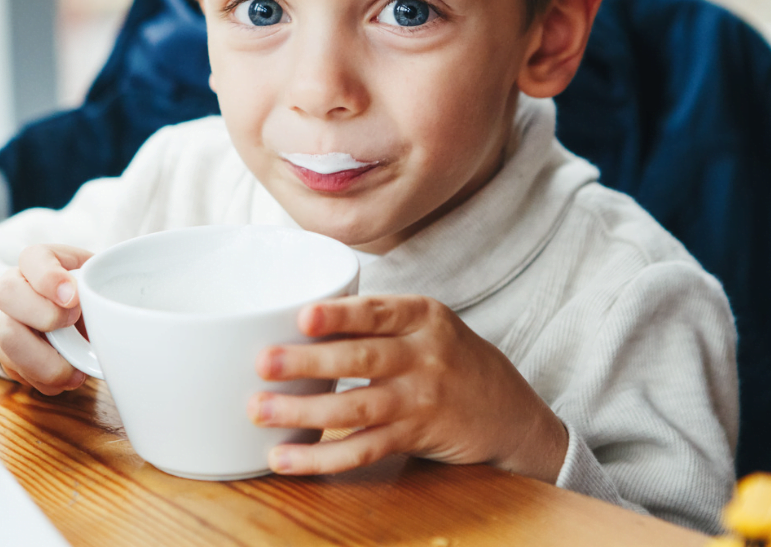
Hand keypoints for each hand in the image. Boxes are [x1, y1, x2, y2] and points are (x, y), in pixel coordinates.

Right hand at [0, 244, 91, 394]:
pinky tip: (68, 375)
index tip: (74, 297)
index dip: (50, 279)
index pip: (32, 258)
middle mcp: (14, 289)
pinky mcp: (8, 355)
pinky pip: (21, 372)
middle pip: (5, 292)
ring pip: (8, 340)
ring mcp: (7, 322)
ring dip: (46, 361)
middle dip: (44, 314)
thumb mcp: (96, 280)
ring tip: (75, 369)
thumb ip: (99, 287)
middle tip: (72, 323)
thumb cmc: (85, 294)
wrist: (67, 317)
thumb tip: (109, 312)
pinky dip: (48, 381)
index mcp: (38, 262)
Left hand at [248, 294, 568, 480]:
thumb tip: (294, 313)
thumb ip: (376, 318)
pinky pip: (364, 449)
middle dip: (309, 362)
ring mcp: (421, 399)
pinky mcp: (415, 437)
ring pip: (357, 407)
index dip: (340, 314)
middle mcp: (424, 355)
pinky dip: (322, 457)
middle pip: (362, 358)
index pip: (377, 311)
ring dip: (304, 412)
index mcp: (422, 315)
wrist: (510, 412)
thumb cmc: (450, 358)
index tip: (303, 317)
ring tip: (260, 410)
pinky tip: (285, 459)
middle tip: (263, 362)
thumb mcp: (426, 324)